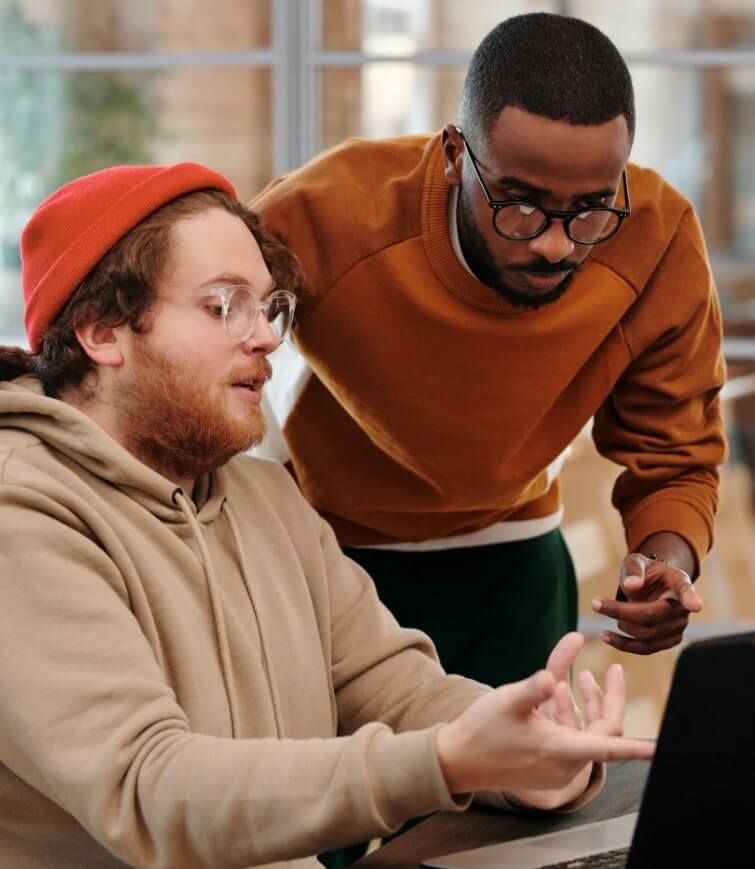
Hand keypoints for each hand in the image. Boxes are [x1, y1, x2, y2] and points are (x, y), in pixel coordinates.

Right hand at [434, 650, 653, 807]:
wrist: (457, 760)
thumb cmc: (482, 730)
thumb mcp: (508, 700)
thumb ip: (537, 683)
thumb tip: (560, 668)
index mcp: (559, 749)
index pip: (609, 747)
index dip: (637, 749)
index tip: (661, 749)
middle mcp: (564, 762)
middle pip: (603, 731)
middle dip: (607, 699)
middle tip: (614, 670)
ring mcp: (557, 767)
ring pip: (587, 733)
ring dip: (587, 703)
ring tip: (581, 674)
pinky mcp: (548, 765)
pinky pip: (571, 738)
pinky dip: (570, 714)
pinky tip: (556, 691)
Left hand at [592, 552, 702, 653]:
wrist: (654, 585)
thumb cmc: (645, 572)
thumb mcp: (636, 562)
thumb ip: (633, 570)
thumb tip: (632, 585)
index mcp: (679, 583)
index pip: (685, 591)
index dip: (690, 599)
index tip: (696, 605)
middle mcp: (683, 608)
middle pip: (652, 616)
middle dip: (621, 612)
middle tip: (596, 603)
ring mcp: (678, 627)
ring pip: (647, 635)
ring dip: (620, 626)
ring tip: (602, 610)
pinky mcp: (669, 641)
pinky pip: (647, 648)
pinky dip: (624, 644)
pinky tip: (606, 636)